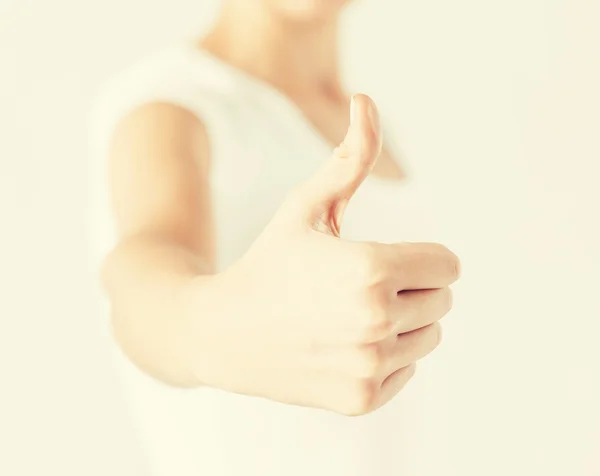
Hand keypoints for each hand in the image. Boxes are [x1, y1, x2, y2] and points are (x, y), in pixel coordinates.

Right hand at [185, 94, 459, 415]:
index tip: (384, 257)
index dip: (420, 256)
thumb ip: (349, 157)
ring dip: (403, 322)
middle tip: (361, 286)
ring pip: (429, 337)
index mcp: (371, 269)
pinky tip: (342, 346)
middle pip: (443, 300)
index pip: (449, 265)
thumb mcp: (307, 205)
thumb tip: (367, 100)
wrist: (221, 331)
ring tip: (350, 315)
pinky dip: (386, 357)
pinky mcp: (363, 399)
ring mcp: (370, 367)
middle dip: (412, 287)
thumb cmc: (269, 261)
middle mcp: (376, 322)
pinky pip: (408, 371)